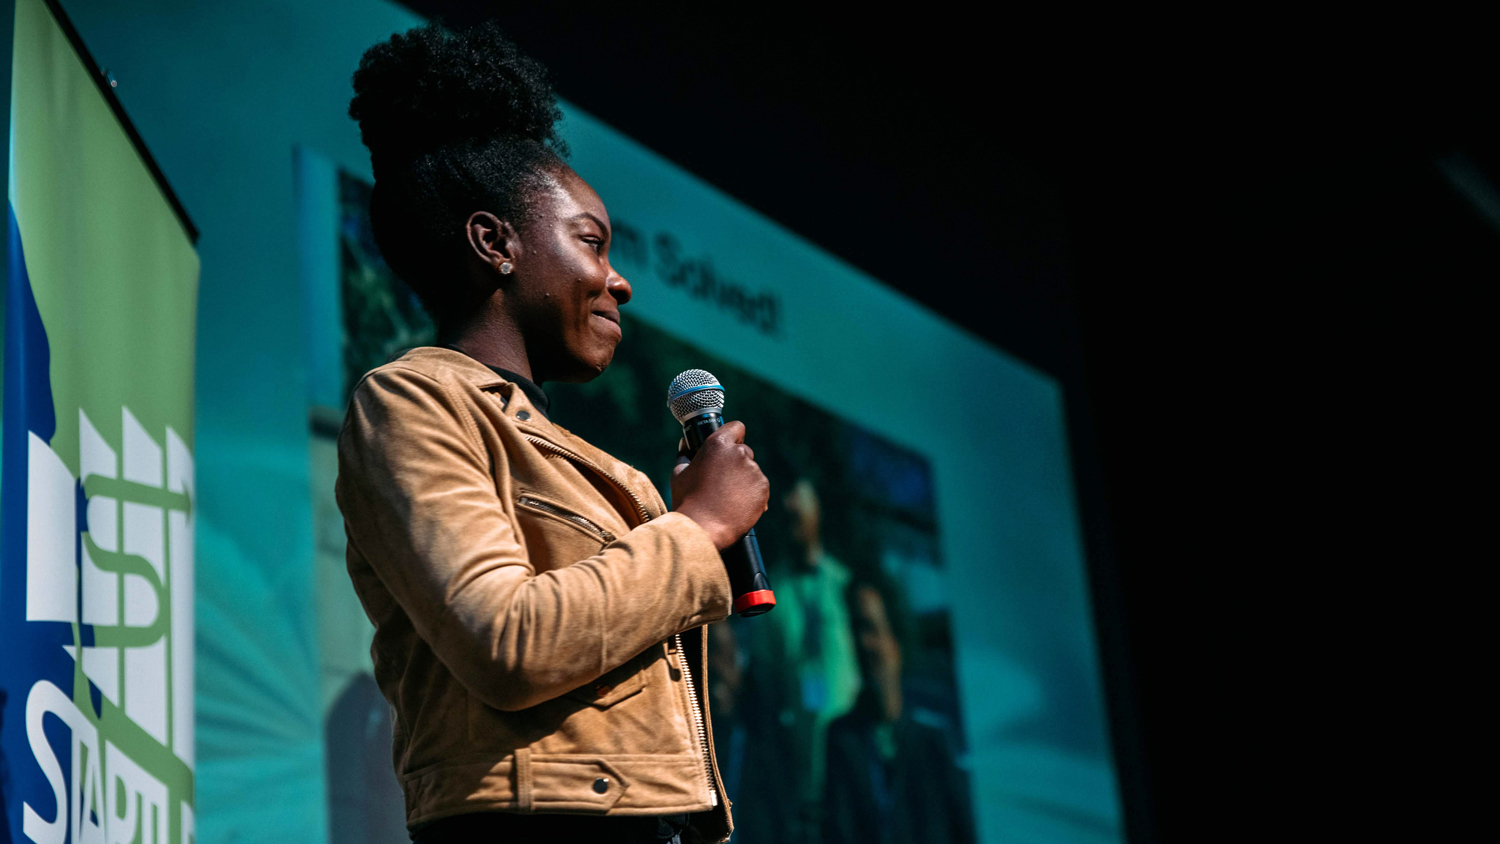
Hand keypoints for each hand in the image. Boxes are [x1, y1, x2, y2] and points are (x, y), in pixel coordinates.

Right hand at [671, 421, 769, 550]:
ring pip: (751, 471)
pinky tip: (738, 506)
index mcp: (719, 444)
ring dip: (744, 480)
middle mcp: (740, 453)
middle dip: (735, 462)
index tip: (729, 446)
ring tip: (728, 498)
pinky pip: (759, 487)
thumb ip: (685, 455)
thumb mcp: (679, 474)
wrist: (703, 529)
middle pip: (744, 451)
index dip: (733, 435)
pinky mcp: (763, 489)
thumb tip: (685, 444)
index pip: (736, 427)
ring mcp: (754, 471)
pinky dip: (752, 495)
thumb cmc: (687, 501)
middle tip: (722, 481)